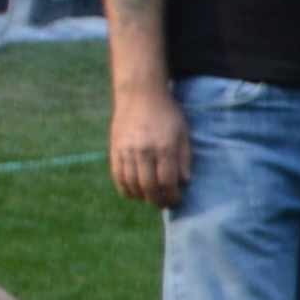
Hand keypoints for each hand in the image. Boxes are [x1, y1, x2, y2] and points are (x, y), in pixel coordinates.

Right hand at [110, 84, 190, 211]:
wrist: (140, 95)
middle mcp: (143, 151)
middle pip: (148, 187)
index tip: (178, 200)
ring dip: (142, 197)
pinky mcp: (114, 151)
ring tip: (152, 198)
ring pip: (131, 185)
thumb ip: (184, 158)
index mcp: (163, 147)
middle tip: (165, 204)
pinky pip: (118, 177)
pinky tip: (135, 192)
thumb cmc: (167, 113)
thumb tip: (185, 182)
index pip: (167, 181)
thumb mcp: (183, 132)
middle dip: (158, 201)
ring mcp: (126, 152)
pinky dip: (126, 189)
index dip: (173, 196)